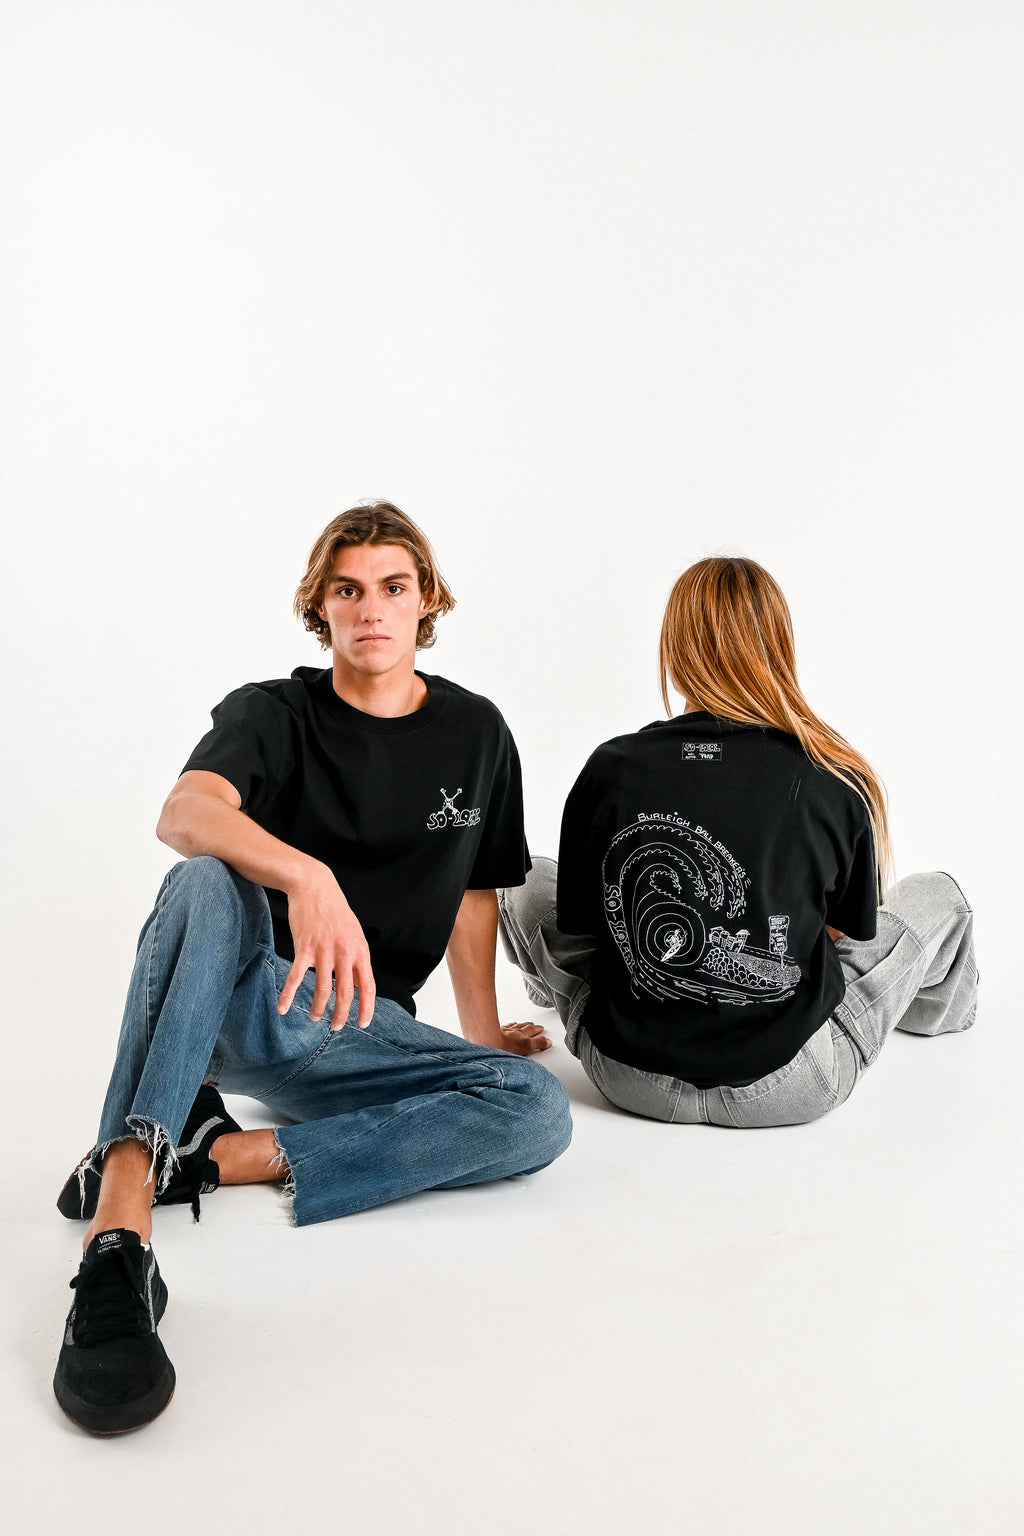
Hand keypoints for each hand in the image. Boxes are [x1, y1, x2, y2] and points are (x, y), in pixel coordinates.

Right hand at [279, 862, 375, 1029]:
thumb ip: (357, 958)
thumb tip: (359, 984)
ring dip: (319, 1008)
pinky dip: (288, 995)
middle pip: (346, 992)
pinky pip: (295, 977)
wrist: (314, 886)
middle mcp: (344, 952)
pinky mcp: (304, 948)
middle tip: (335, 1027)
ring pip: (322, 989)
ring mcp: (324, 950)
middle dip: (341, 1015)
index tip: (362, 1023)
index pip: (368, 986)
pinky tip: (282, 1008)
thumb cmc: (334, 911)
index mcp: (360, 950)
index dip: (366, 1008)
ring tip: (315, 1017)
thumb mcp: (354, 933)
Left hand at [498, 1021, 551, 1054]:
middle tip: (534, 1025)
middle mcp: (514, 1031)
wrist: (489, 1042)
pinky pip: (504, 1027)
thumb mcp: (527, 1047)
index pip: (533, 1031)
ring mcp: (504, 1031)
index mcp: (523, 1035)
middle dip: (530, 1026)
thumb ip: (539, 1043)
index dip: (538, 1030)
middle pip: (524, 1027)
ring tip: (522, 1024)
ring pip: (514, 1026)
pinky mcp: (495, 1032)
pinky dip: (508, 1026)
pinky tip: (507, 1025)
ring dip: (520, 1025)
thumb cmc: (506, 1046)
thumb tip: (548, 1042)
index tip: (541, 1029)